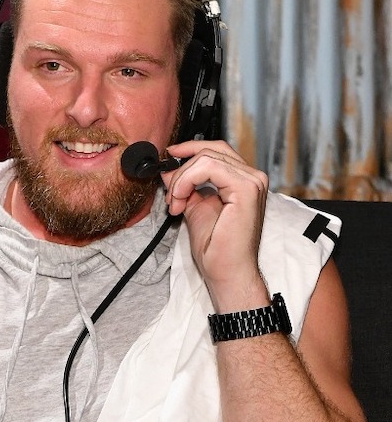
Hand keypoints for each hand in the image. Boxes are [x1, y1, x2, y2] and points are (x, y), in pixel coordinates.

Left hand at [162, 140, 269, 311]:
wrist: (226, 271)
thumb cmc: (216, 246)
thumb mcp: (194, 206)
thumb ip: (184, 185)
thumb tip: (168, 169)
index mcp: (243, 180)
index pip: (215, 150)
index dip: (188, 150)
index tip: (168, 159)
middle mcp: (252, 177)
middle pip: (209, 150)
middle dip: (180, 168)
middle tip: (170, 193)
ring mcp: (252, 181)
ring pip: (205, 158)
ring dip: (181, 179)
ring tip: (176, 203)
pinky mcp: (246, 189)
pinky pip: (207, 168)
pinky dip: (186, 181)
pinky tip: (181, 202)